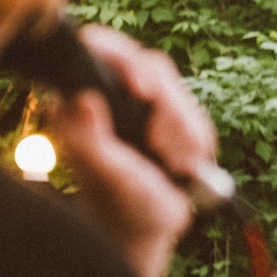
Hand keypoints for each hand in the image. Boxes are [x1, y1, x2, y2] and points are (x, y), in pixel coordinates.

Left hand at [43, 24, 221, 276]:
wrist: (144, 227)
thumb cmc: (121, 205)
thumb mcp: (106, 176)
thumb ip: (89, 140)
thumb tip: (80, 98)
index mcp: (84, 100)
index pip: (102, 48)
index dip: (124, 58)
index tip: (142, 91)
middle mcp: (111, 94)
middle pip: (151, 67)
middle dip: (169, 110)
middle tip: (164, 150)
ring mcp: (142, 104)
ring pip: (178, 91)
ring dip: (185, 130)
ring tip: (176, 165)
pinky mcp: (168, 116)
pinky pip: (194, 112)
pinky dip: (196, 139)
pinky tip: (186, 163)